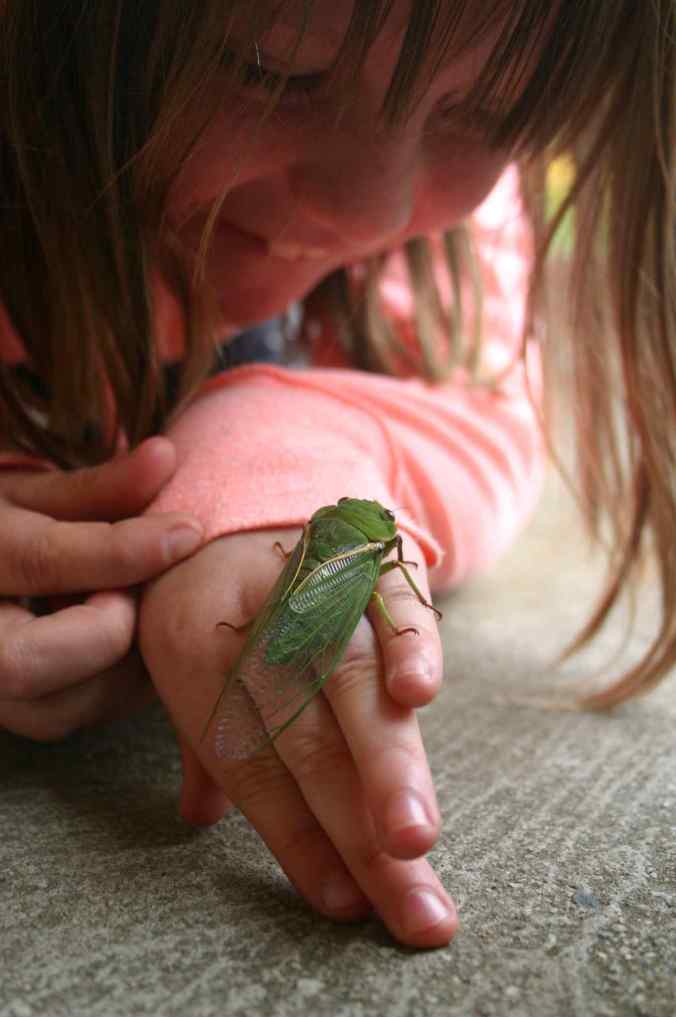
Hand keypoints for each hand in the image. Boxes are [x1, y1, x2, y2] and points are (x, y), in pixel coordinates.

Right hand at [0, 438, 204, 739]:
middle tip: (143, 590)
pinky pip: (67, 717)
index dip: (123, 551)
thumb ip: (99, 488)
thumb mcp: (31, 497)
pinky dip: (114, 684)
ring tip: (140, 609)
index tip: (188, 531)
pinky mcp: (7, 715)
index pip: (43, 561)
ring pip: (56, 708)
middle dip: (110, 628)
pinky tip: (127, 639)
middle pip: (27, 664)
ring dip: (123, 664)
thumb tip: (166, 457)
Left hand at [139, 527, 456, 948]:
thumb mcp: (193, 657)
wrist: (257, 496)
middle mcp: (248, 614)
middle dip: (353, 823)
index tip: (342, 902)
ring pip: (350, 675)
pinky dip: (408, 640)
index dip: (294, 833)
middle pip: (302, 729)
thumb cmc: (223, 604)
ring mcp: (310, 577)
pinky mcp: (367, 551)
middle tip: (401, 900)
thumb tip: (199, 817)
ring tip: (415, 837)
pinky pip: (390, 593)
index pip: (248, 758)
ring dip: (388, 761)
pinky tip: (419, 695)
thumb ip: (206, 739)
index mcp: (190, 643)